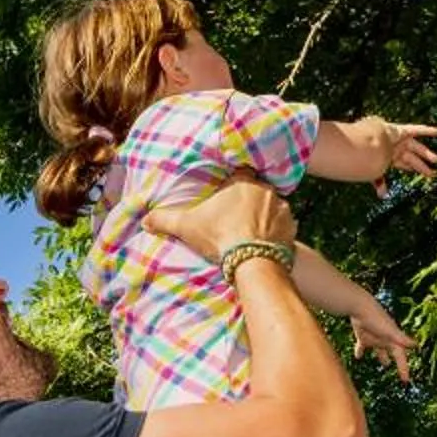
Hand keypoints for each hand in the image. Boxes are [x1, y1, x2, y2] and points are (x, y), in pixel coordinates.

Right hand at [146, 173, 296, 265]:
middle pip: (256, 190)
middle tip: (236, 218)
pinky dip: (277, 231)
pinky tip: (266, 242)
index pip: (239, 174)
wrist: (253, 261)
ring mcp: (282, 207)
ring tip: (251, 232)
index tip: (226, 198)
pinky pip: (284, 224)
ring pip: (271, 206)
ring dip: (264, 215)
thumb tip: (144, 219)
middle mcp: (266, 189)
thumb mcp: (187, 226)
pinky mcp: (292, 226)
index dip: (232, 185)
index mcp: (242, 181)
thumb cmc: (219, 237)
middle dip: (248, 201)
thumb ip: (165, 219)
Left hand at [348, 303, 417, 382]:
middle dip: (397, 362)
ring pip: (379, 351)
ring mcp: (374, 338)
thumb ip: (402, 339)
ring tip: (384, 364)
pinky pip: (362, 347)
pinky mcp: (363, 336)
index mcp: (393, 340)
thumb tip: (417, 345)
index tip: (406, 380)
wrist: (360, 306)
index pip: (400, 357)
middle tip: (401, 373)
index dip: (404, 368)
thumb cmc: (377, 318)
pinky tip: (358, 357)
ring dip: (382, 357)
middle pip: (393, 354)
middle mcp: (385, 340)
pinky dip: (360, 351)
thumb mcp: (390, 331)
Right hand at [369, 119, 436, 186]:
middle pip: (412, 158)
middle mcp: (395, 149)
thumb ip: (379, 182)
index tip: (414, 171)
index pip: (402, 164)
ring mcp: (399, 140)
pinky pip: (416, 129)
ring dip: (426, 154)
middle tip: (432, 173)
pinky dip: (427, 130)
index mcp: (389, 158)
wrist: (365, 145)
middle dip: (421, 165)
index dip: (409, 168)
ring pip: (416, 147)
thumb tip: (382, 196)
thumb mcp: (376, 172)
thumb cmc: (368, 159)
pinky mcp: (402, 131)